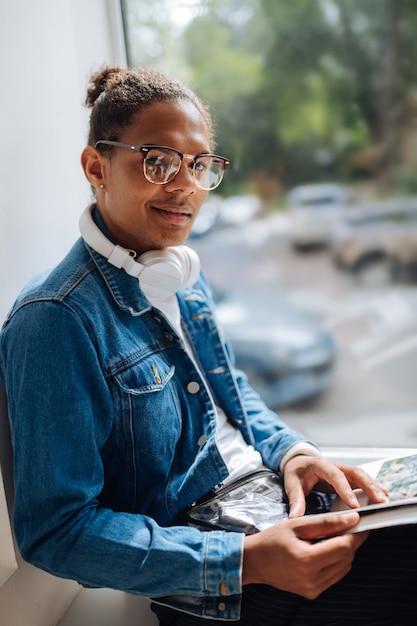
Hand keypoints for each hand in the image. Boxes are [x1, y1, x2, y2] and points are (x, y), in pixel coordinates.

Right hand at [243, 511, 366, 598]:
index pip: (344, 546)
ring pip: (344, 568)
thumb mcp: (298, 524)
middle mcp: (312, 579)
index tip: (360, 521)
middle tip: (349, 524)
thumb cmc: (273, 540)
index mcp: (307, 560)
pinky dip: (337, 561)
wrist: (255, 561)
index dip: (355, 533)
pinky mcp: (313, 592)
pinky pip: (335, 575)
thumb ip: (326, 522)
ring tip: (336, 535)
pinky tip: (328, 549)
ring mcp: (314, 588)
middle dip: (352, 540)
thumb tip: (352, 518)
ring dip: (346, 551)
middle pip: (347, 558)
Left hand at [283, 455, 387, 517]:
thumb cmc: (296, 472)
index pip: (335, 476)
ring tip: (384, 500)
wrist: (298, 462)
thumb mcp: (292, 483)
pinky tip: (383, 495)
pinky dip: (373, 486)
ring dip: (374, 487)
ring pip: (361, 476)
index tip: (354, 506)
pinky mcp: (347, 477)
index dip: (346, 490)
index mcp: (320, 465)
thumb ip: (296, 500)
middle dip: (368, 486)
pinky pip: (362, 480)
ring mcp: (342, 470)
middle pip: (354, 473)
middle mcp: (334, 465)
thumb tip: (295, 518)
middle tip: (379, 501)